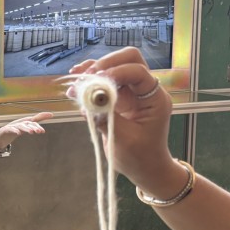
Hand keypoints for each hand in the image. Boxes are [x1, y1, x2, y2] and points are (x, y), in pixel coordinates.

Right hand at [0, 112, 53, 148]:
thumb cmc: (13, 132)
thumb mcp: (24, 129)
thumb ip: (34, 125)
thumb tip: (45, 125)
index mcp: (23, 123)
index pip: (34, 119)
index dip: (42, 116)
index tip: (51, 115)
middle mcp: (18, 123)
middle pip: (28, 123)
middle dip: (34, 126)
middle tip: (40, 131)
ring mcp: (11, 126)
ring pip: (20, 126)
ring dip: (26, 128)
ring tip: (32, 132)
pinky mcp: (4, 131)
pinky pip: (10, 129)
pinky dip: (14, 130)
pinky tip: (18, 133)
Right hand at [68, 48, 180, 193]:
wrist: (146, 169)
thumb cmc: (140, 158)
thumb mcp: (122, 139)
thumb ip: (105, 117)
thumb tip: (86, 100)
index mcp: (155, 99)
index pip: (137, 71)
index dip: (116, 71)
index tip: (96, 79)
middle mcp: (145, 91)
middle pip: (129, 59)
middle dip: (106, 63)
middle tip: (86, 75)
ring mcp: (132, 94)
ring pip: (115, 68)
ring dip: (95, 71)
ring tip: (75, 79)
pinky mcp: (119, 100)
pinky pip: (106, 83)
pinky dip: (92, 83)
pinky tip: (77, 88)